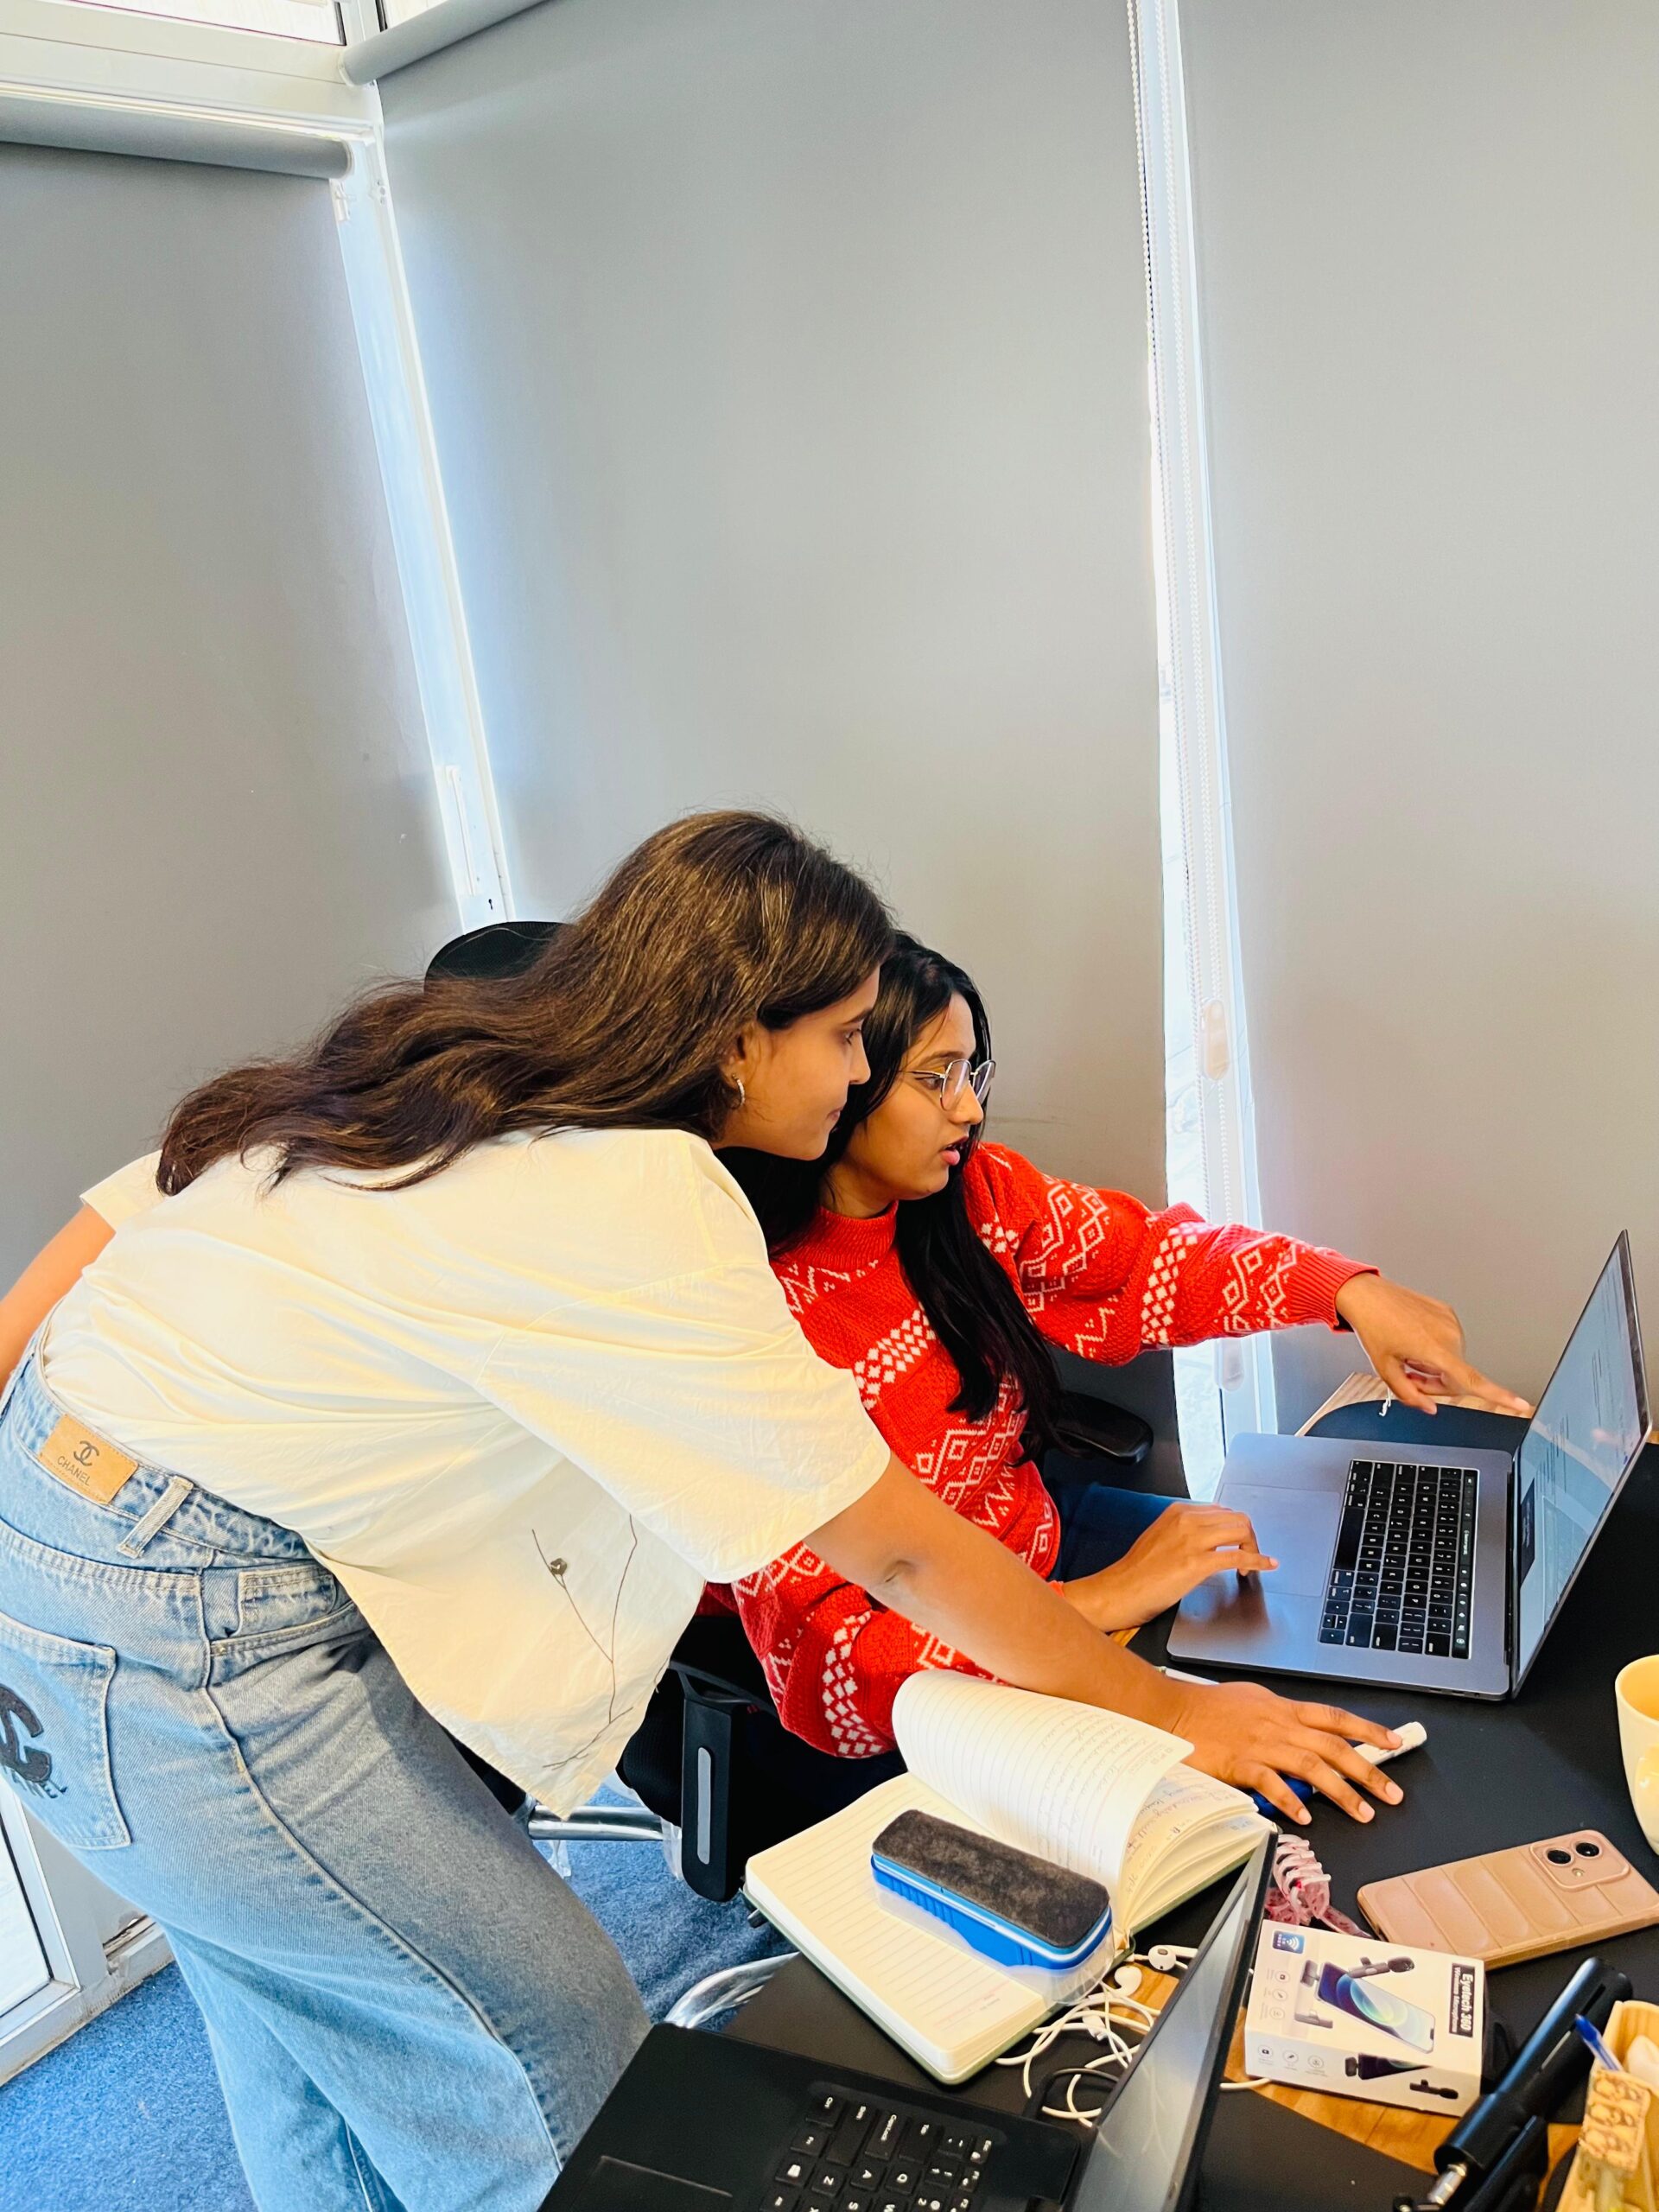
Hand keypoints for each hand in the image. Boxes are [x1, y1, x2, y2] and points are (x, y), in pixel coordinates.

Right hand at [1061, 1502, 1276, 1631]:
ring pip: (1241, 1531)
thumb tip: (1208, 1537)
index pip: (1221, 1510)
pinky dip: (1257, 1560)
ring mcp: (1193, 1540)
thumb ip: (1184, 1531)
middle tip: (1249, 1552)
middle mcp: (1187, 1520)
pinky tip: (1265, 1566)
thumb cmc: (1137, 1571)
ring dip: (1253, 1547)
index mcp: (1178, 1512)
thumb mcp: (1161, 1537)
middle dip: (1249, 1535)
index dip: (1235, 1527)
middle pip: (1237, 1517)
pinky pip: (1237, 1557)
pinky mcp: (1197, 1563)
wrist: (1122, 1589)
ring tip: (1251, 1563)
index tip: (1239, 1540)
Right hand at [1169, 1679, 1403, 1823]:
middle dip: (1368, 1770)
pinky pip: (1272, 1783)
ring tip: (1362, 1812)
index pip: (1335, 1717)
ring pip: (1311, 1766)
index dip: (1367, 1729)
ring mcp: (1261, 1744)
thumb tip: (1303, 1732)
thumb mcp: (1253, 1701)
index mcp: (1283, 1709)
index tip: (1394, 1742)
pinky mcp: (1240, 1763)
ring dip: (1341, 1791)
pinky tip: (1305, 1816)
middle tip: (1392, 1793)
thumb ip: (1281, 1717)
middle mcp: (1278, 1725)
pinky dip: (1291, 1800)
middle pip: (1333, 1746)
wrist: (1173, 1711)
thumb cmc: (1209, 1707)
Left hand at [1335, 1272, 1532, 1417]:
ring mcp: (1450, 1322)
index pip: (1472, 1380)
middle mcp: (1449, 1335)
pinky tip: (1414, 1339)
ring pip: (1453, 1360)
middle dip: (1436, 1383)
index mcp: (1434, 1350)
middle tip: (1410, 1375)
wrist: (1368, 1295)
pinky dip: (1435, 1347)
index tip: (1521, 1404)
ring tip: (1409, 1353)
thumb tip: (1429, 1408)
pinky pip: (1448, 1342)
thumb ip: (1409, 1395)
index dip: (1500, 1396)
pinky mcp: (1448, 1313)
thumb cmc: (1374, 1327)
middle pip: (1456, 1377)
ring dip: (1434, 1365)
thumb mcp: (1385, 1369)